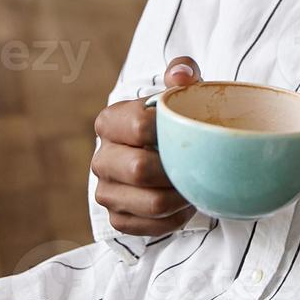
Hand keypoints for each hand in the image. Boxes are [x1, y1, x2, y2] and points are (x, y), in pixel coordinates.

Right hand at [92, 56, 201, 235]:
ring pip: (151, 203)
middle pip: (140, 169)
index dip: (171, 131)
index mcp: (109, 121)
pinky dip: (176, 218)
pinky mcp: (118, 218)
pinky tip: (185, 202)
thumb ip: (182, 72)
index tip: (190, 131)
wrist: (161, 151)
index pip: (139, 127)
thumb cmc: (172, 117)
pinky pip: (151, 227)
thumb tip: (183, 75)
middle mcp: (101, 158)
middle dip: (176, 169)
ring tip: (194, 183)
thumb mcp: (179, 89)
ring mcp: (106, 191)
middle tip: (198, 164)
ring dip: (181, 196)